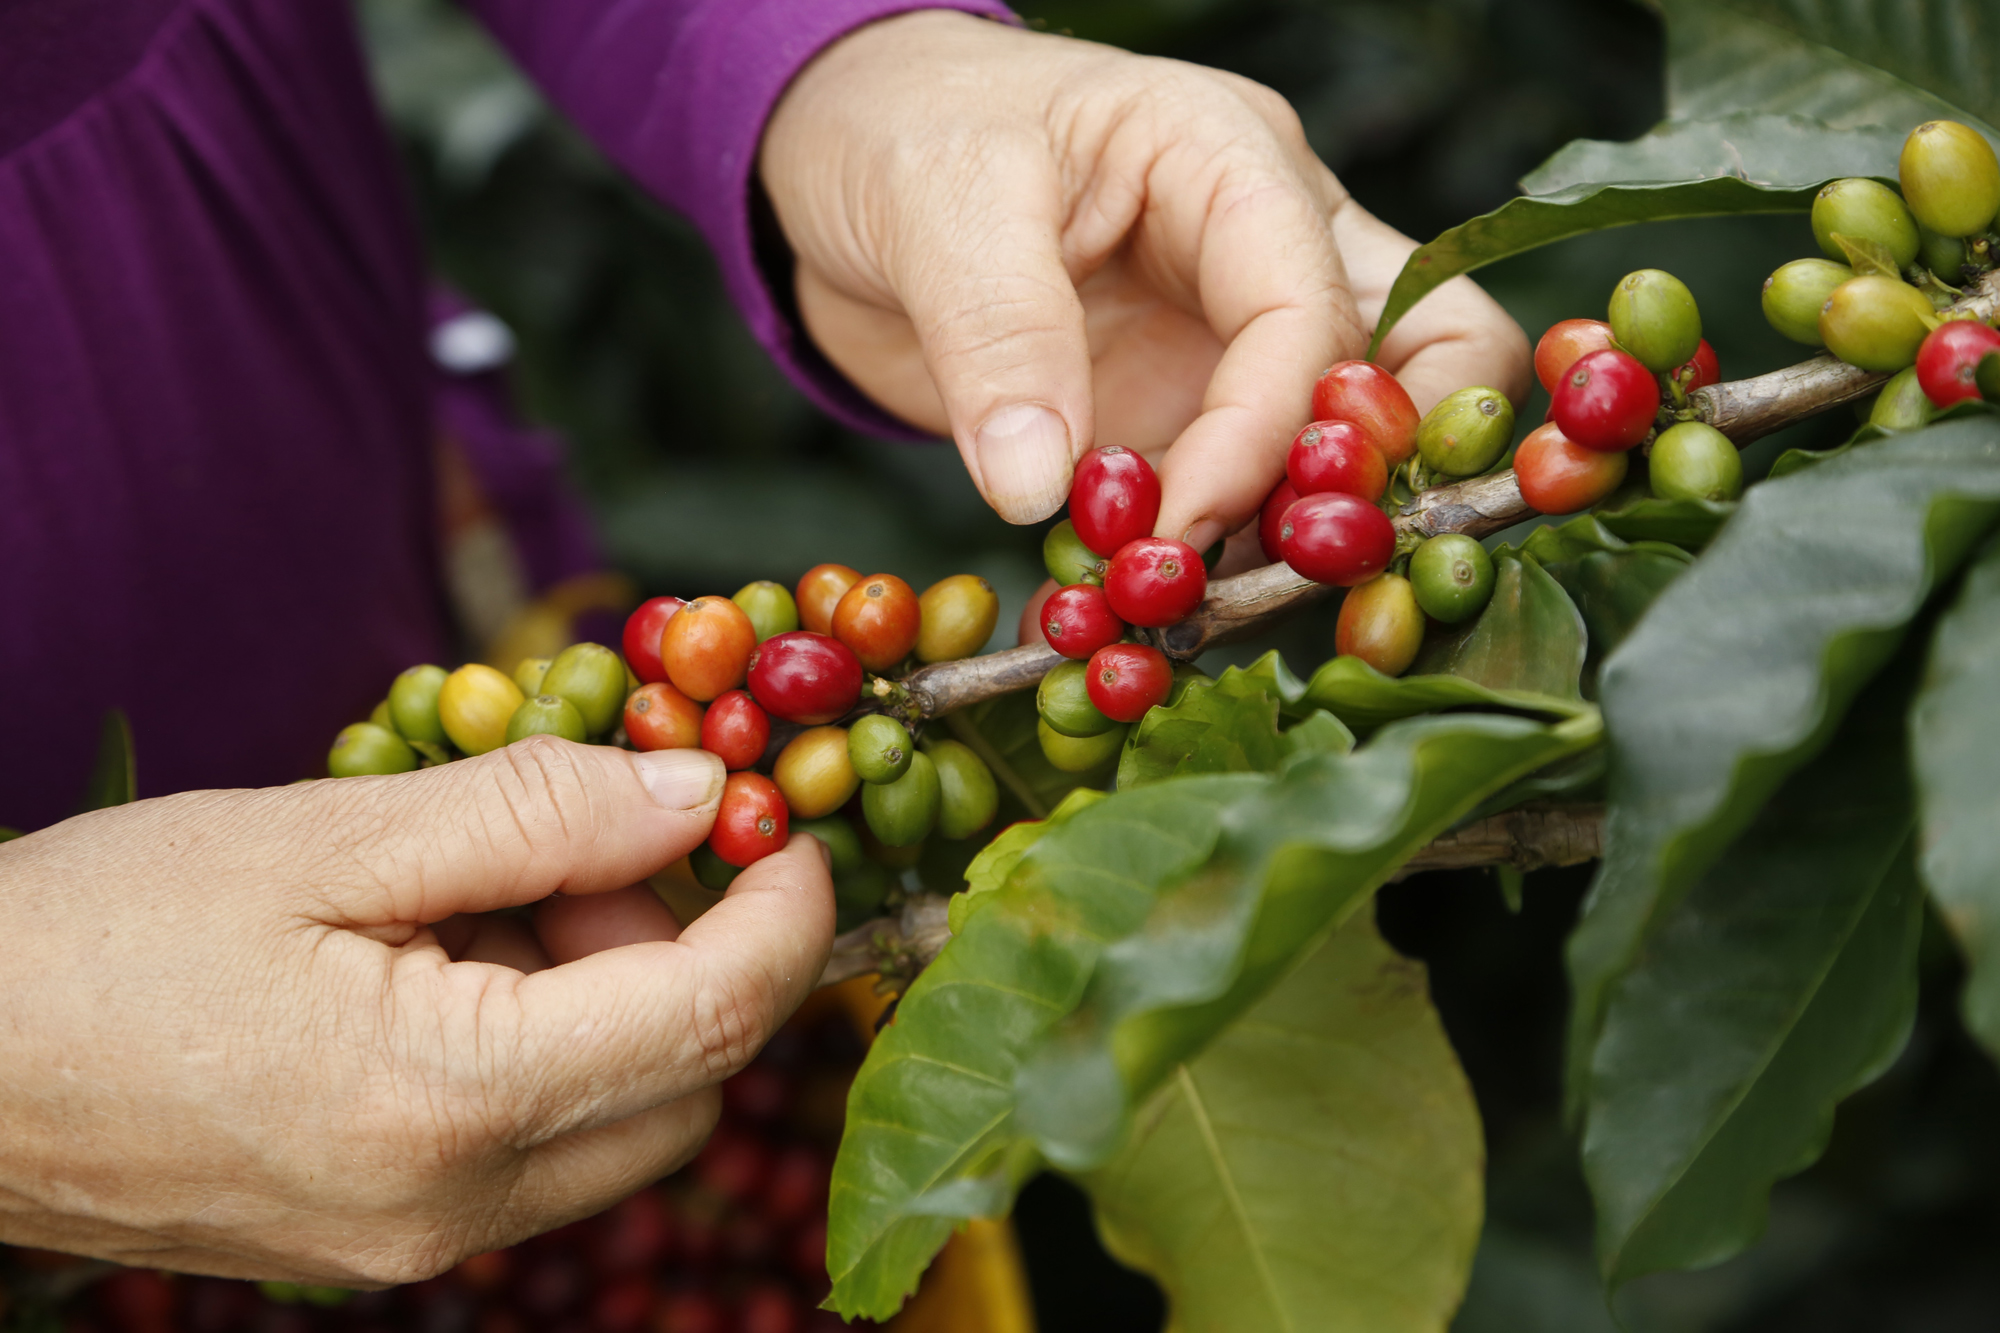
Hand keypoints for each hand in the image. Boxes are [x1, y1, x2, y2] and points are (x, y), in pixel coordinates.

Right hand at [0, 741, 832, 1283]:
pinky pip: (533, 1143)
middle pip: (685, 1084)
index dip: (784, 913)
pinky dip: (538, 1044)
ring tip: (474, 896)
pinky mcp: (380, 1240)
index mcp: (449, 1105)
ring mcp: (417, 1244)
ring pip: (617, 1120)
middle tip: (582, 847)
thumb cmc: (98, 942)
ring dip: (606, 996)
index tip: (783, 829)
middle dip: (682, 951)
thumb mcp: (324, 837)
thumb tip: (693, 796)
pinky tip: (438, 960)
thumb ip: (531, 815)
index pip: (712, 1018)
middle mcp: (454, 1208)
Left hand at [760, 11, 1529, 552]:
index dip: (1265, 436)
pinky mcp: (1183, 418)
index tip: (1175, 532)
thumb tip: (1047, 492)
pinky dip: (1201, 564)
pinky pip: (1238, 504)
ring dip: (1283, 542)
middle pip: (1425, 365)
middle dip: (1363, 484)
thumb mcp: (941, 204)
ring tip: (1176, 613)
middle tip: (1264, 576)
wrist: (844, 166)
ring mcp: (1233, 343)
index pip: (1314, 312)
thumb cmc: (907, 132)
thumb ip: (998, 335)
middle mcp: (1269, 253)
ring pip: (1352, 449)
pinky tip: (1126, 612)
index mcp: (1234, 163)